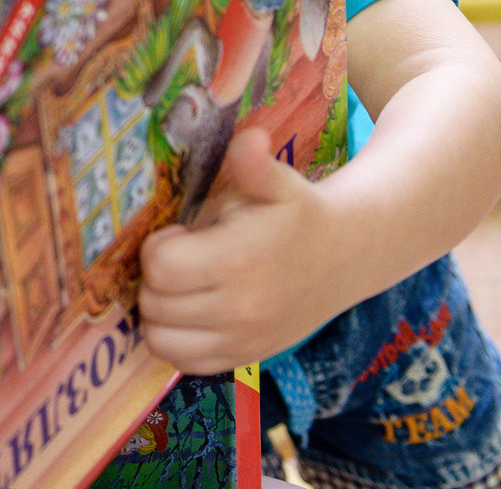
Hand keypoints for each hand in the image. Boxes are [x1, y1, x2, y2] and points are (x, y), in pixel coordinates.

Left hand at [138, 126, 344, 373]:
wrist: (347, 257)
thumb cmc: (299, 214)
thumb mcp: (279, 182)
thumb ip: (253, 163)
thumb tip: (248, 139)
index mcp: (240, 260)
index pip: (160, 267)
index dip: (155, 246)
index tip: (176, 233)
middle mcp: (240, 309)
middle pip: (153, 304)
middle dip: (153, 277)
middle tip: (178, 258)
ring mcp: (243, 341)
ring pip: (159, 339)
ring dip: (157, 311)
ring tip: (178, 286)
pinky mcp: (245, 359)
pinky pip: (182, 362)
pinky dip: (174, 339)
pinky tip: (188, 311)